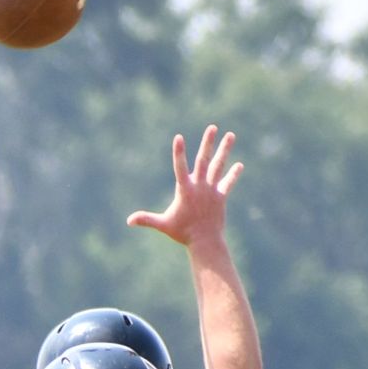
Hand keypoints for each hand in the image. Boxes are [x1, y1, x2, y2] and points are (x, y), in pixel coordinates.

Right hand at [127, 125, 242, 248]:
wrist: (205, 242)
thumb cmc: (182, 233)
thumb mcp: (163, 224)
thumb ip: (146, 219)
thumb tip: (128, 221)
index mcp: (185, 190)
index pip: (179, 167)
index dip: (178, 153)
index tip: (178, 137)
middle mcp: (199, 186)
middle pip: (203, 160)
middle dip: (208, 143)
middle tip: (212, 127)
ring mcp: (211, 190)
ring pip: (218, 166)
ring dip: (224, 150)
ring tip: (230, 135)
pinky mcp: (221, 197)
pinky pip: (228, 183)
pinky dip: (233, 174)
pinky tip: (239, 165)